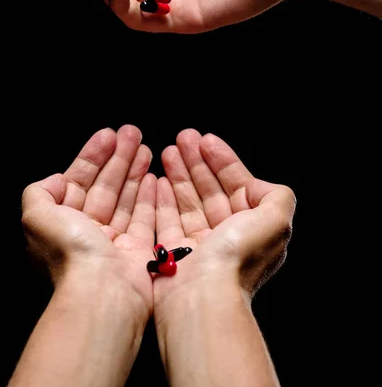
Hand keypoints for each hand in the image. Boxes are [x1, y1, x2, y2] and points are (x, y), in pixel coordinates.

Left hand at [21, 124, 155, 319]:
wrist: (101, 293)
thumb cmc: (70, 252)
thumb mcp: (36, 217)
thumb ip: (39, 193)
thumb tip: (57, 179)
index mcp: (62, 223)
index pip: (79, 181)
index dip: (92, 156)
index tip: (108, 134)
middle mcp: (87, 231)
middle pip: (105, 185)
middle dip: (118, 157)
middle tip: (133, 133)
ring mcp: (114, 241)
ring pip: (125, 198)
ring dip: (135, 171)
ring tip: (146, 146)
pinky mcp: (138, 250)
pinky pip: (144, 217)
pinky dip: (149, 196)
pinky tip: (155, 176)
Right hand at [153, 128, 295, 315]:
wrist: (203, 297)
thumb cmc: (237, 258)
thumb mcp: (276, 221)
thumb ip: (278, 196)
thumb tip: (258, 184)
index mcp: (252, 228)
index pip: (238, 185)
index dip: (223, 160)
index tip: (206, 139)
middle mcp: (227, 237)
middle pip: (211, 190)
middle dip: (197, 162)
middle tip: (182, 138)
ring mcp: (200, 245)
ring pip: (188, 201)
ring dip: (179, 174)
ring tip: (167, 151)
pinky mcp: (174, 254)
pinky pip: (167, 219)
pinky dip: (163, 198)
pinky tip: (157, 179)